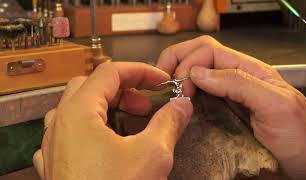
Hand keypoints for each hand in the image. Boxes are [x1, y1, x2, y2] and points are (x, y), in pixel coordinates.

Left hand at [33, 62, 192, 179]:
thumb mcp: (152, 155)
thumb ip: (169, 122)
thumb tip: (182, 105)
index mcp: (78, 113)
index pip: (110, 72)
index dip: (140, 71)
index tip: (161, 81)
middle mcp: (59, 125)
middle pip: (91, 87)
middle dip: (124, 89)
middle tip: (146, 104)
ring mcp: (53, 146)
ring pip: (78, 109)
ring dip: (106, 107)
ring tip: (129, 120)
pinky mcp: (56, 165)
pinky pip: (70, 134)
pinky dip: (92, 128)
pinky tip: (106, 143)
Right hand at [157, 36, 305, 178]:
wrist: (305, 169)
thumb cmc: (301, 139)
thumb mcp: (276, 105)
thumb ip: (239, 83)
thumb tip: (198, 72)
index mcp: (249, 71)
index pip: (209, 50)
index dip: (188, 62)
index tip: (179, 86)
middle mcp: (234, 81)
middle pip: (198, 57)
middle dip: (176, 63)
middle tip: (164, 84)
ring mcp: (226, 99)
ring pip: (194, 79)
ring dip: (176, 81)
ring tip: (166, 95)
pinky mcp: (220, 117)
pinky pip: (197, 102)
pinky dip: (182, 102)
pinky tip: (177, 109)